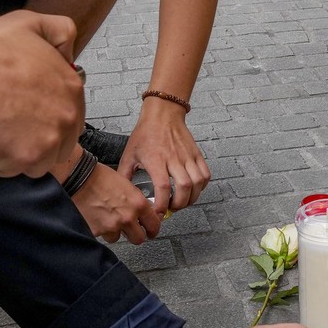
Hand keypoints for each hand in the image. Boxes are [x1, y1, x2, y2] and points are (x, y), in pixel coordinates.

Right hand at [0, 11, 81, 178]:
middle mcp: (67, 116)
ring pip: (39, 159)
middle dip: (38, 134)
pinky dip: (0, 160)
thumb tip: (68, 51)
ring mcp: (49, 141)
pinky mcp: (25, 160)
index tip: (28, 109)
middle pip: (60, 140)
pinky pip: (13, 169)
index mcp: (71, 87)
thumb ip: (60, 32)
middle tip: (10, 119)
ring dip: (21, 150)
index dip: (46, 112)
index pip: (70, 113)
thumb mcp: (29, 22)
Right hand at [71, 161, 162, 245]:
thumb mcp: (126, 184)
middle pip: (139, 239)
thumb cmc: (99, 177)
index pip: (154, 225)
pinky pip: (102, 236)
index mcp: (138, 204)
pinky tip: (97, 218)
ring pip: (118, 237)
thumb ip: (136, 200)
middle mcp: (127, 218)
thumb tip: (141, 210)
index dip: (153, 229)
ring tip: (108, 218)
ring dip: (115, 231)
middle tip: (131, 230)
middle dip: (135, 234)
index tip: (151, 230)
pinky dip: (101, 230)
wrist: (78, 179)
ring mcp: (112, 226)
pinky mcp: (97, 231)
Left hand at [120, 97, 210, 215]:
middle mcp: (174, 159)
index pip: (163, 188)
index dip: (162, 204)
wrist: (162, 114)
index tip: (158, 212)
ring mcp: (188, 156)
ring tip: (182, 201)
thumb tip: (122, 193)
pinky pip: (205, 174)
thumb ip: (125, 175)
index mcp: (156, 160)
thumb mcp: (129, 155)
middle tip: (171, 208)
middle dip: (179, 204)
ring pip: (197, 182)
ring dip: (192, 197)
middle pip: (184, 188)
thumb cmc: (145, 133)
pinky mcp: (196, 154)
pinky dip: (201, 186)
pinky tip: (193, 189)